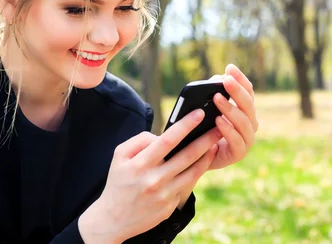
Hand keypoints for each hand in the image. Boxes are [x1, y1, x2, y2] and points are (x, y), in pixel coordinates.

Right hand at [78, 110, 221, 242]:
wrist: (113, 218)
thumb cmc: (118, 181)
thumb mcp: (119, 155)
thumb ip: (140, 140)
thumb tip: (161, 136)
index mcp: (141, 164)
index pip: (168, 139)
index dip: (186, 125)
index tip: (199, 113)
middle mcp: (155, 179)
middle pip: (188, 155)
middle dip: (206, 139)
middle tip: (219, 128)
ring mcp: (165, 194)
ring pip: (193, 171)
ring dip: (207, 157)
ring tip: (215, 145)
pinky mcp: (171, 206)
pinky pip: (187, 185)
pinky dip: (196, 172)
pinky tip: (203, 162)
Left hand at [208, 64, 258, 170]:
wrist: (196, 157)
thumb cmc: (203, 129)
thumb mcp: (206, 109)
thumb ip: (213, 94)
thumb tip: (216, 79)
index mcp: (245, 110)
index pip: (248, 91)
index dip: (240, 79)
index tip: (229, 67)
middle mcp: (250, 123)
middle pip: (248, 104)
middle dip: (237, 91)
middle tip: (225, 80)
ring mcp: (247, 138)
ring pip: (244, 122)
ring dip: (230, 108)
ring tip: (216, 98)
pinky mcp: (239, 153)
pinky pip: (237, 141)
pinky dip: (228, 130)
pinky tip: (218, 120)